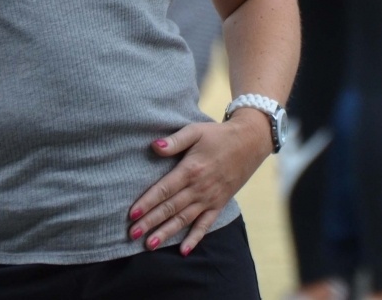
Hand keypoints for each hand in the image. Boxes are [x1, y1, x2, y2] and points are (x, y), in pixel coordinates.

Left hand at [128, 117, 268, 254]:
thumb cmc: (218, 136)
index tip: (132, 214)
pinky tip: (183, 251)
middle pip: (170, 208)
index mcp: (191, 169)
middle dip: (150, 222)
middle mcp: (199, 188)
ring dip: (166, 232)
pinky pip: (206, 224)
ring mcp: (210, 198)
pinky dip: (195, 238)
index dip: (147, 202)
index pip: (164, 189)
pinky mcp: (219, 204)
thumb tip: (154, 146)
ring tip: (149, 245)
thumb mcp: (195, 131)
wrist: (249, 143)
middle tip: (132, 234)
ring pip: (184, 219)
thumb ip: (175, 141)